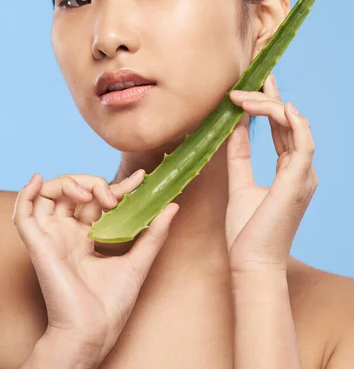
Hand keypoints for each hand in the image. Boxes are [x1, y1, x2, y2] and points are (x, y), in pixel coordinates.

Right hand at [12, 171, 178, 361]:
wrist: (94, 331)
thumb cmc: (112, 304)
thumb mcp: (139, 262)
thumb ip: (154, 233)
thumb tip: (173, 205)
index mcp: (87, 237)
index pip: (98, 200)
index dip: (117, 185)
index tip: (140, 178)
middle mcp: (68, 234)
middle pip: (74, 192)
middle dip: (94, 183)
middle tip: (113, 196)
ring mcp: (53, 238)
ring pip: (50, 196)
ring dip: (68, 183)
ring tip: (88, 194)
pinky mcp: (39, 245)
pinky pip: (24, 215)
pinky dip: (28, 194)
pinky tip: (38, 180)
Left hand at [226, 74, 317, 274]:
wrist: (250, 262)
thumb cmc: (247, 231)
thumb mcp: (239, 183)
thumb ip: (240, 155)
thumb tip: (234, 127)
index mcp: (289, 171)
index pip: (283, 130)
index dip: (270, 106)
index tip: (253, 87)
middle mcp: (301, 170)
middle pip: (290, 123)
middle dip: (271, 98)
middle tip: (253, 77)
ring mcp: (303, 176)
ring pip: (296, 127)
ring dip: (273, 107)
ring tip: (248, 93)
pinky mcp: (298, 181)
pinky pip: (304, 144)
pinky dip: (295, 123)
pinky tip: (281, 106)